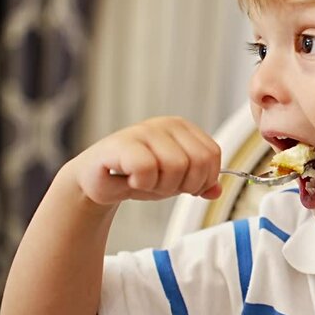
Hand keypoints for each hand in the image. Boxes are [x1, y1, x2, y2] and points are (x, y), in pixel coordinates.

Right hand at [65, 116, 221, 205]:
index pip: (212, 155)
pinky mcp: (122, 143)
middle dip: (183, 184)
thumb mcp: (176, 181)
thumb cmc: (137, 176)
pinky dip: (141, 183)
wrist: (98, 181)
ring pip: (176, 166)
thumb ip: (199, 184)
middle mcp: (167, 124)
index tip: (184, 185)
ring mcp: (144, 131)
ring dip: (160, 186)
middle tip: (160, 184)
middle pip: (198, 162)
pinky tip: (130, 179)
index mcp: (184, 129)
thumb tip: (216, 190)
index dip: (202, 179)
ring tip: (144, 181)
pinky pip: (147, 168)